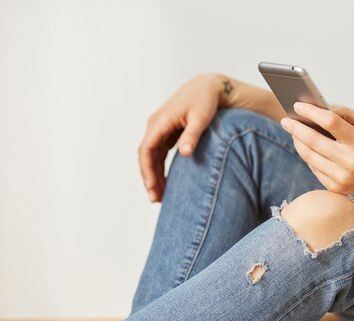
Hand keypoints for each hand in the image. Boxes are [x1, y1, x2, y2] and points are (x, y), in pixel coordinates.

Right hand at [138, 73, 222, 201]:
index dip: (147, 170)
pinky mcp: (166, 133)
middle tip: (155, 199)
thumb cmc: (205, 100)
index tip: (152, 187)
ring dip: (153, 176)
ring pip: (151, 157)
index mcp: (160, 121)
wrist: (207, 87)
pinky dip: (160, 169)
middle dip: (148, 178)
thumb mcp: (201, 118)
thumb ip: (192, 135)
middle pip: (146, 156)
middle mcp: (155, 125)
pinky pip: (158, 154)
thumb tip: (185, 153)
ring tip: (159, 197)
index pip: (147, 149)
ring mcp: (159, 129)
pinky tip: (165, 184)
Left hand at [279, 102, 353, 209]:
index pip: (330, 122)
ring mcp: (341, 177)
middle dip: (296, 128)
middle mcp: (350, 161)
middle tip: (285, 120)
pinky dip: (307, 157)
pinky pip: (314, 169)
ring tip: (292, 132)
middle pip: (313, 141)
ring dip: (297, 143)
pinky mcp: (336, 188)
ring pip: (309, 157)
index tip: (297, 105)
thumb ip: (349, 116)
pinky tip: (304, 148)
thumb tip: (323, 109)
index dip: (311, 112)